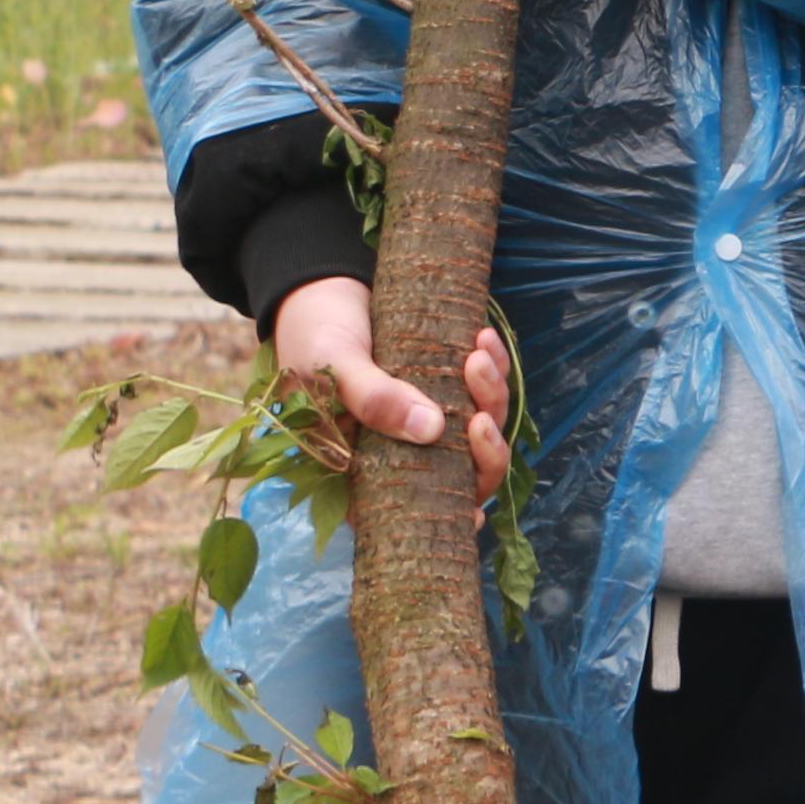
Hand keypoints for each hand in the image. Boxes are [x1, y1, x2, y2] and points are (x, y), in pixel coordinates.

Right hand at [270, 275, 513, 499]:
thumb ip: (373, 397)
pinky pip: (482, 388)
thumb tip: (431, 430)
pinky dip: (492, 367)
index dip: (444, 521)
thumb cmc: (313, 332)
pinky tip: (484, 338)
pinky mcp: (443, 382)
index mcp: (360, 464)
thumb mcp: (333, 363)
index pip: (408, 510)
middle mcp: (398, 448)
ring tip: (479, 354)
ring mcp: (425, 416)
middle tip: (480, 414)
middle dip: (484, 450)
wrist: (318, 282)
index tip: (472, 515)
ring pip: (478, 430)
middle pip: (459, 474)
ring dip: (492, 398)